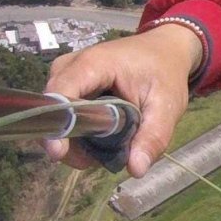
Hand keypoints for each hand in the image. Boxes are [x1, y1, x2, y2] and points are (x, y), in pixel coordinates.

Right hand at [43, 24, 202, 177]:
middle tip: (101, 156)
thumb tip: (135, 169)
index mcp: (93, 64)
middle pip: (53, 111)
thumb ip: (154, 136)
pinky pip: (64, 117)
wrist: (164, 50)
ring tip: (110, 145)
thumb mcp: (168, 105)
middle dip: (72, 140)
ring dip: (78, 140)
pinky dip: (80, 133)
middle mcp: (69, 67)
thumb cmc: (165, 72)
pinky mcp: (68, 87)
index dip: (56, 125)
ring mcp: (65, 76)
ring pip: (57, 118)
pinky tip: (103, 138)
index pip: (60, 94)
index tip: (59, 153)